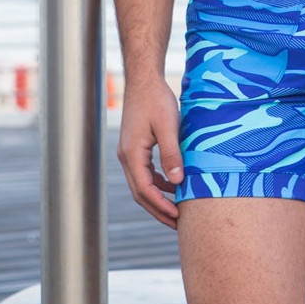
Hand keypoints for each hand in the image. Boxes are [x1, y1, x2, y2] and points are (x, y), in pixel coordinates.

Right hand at [116, 77, 184, 228]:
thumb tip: (177, 181)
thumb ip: (172, 154)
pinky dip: (157, 184)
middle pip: (140, 193)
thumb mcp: (168, 127)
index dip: (161, 206)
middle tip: (177, 223)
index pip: (145, 190)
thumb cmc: (156, 100)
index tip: (178, 216)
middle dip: (158, 210)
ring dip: (157, 199)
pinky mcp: (134, 147)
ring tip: (176, 210)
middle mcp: (126, 157)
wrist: (144, 80)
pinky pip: (144, 173)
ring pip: (141, 185)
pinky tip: (172, 185)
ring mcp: (128, 153)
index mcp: (132, 154)